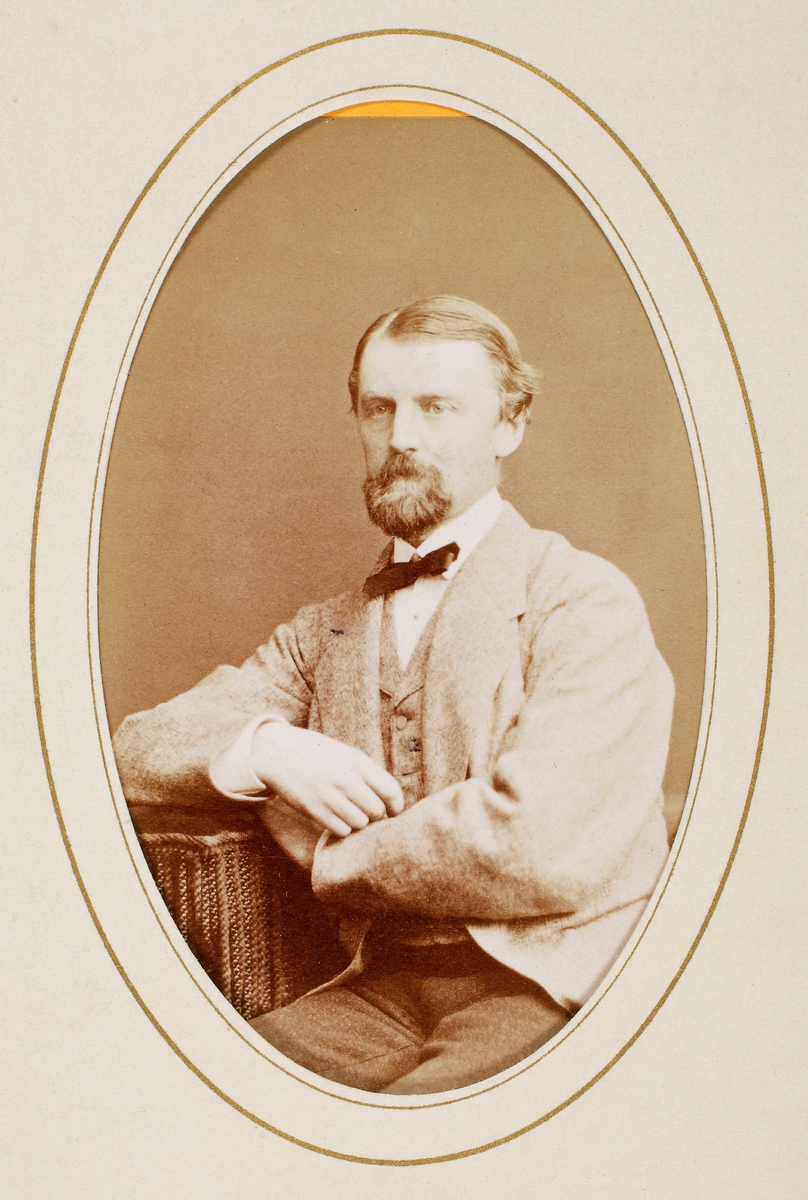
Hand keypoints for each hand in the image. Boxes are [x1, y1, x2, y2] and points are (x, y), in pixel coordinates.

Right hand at [250, 723, 403, 836]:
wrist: (278, 753)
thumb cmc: (317, 753)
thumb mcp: (347, 754)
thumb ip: (369, 773)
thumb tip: (390, 798)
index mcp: (358, 762)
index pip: (391, 791)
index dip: (397, 806)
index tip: (393, 811)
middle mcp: (346, 780)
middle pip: (377, 811)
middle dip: (375, 815)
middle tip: (366, 811)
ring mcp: (329, 796)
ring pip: (360, 824)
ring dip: (358, 822)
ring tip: (349, 813)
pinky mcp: (314, 810)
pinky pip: (341, 831)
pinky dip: (342, 828)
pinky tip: (336, 817)